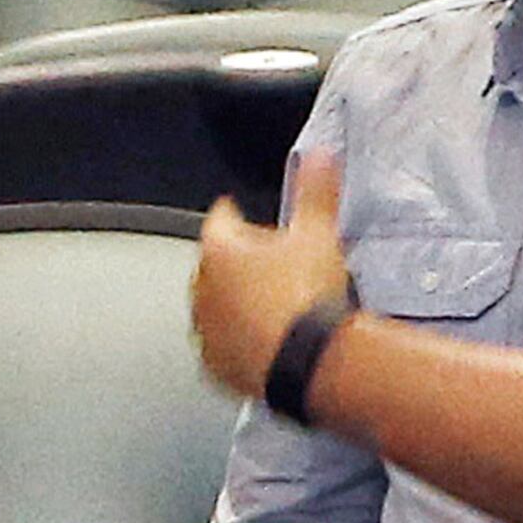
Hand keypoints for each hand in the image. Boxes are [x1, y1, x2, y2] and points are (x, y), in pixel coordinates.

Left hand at [191, 152, 351, 400]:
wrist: (308, 362)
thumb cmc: (307, 298)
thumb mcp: (319, 233)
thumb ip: (316, 190)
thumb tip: (319, 156)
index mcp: (220, 250)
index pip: (221, 219)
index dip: (236, 213)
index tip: (239, 213)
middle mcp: (203, 290)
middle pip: (215, 264)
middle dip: (238, 262)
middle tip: (272, 264)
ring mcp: (206, 330)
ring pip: (215, 306)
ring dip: (234, 302)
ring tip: (270, 304)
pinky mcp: (216, 366)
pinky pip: (221, 346)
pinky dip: (238, 341)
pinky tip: (264, 339)